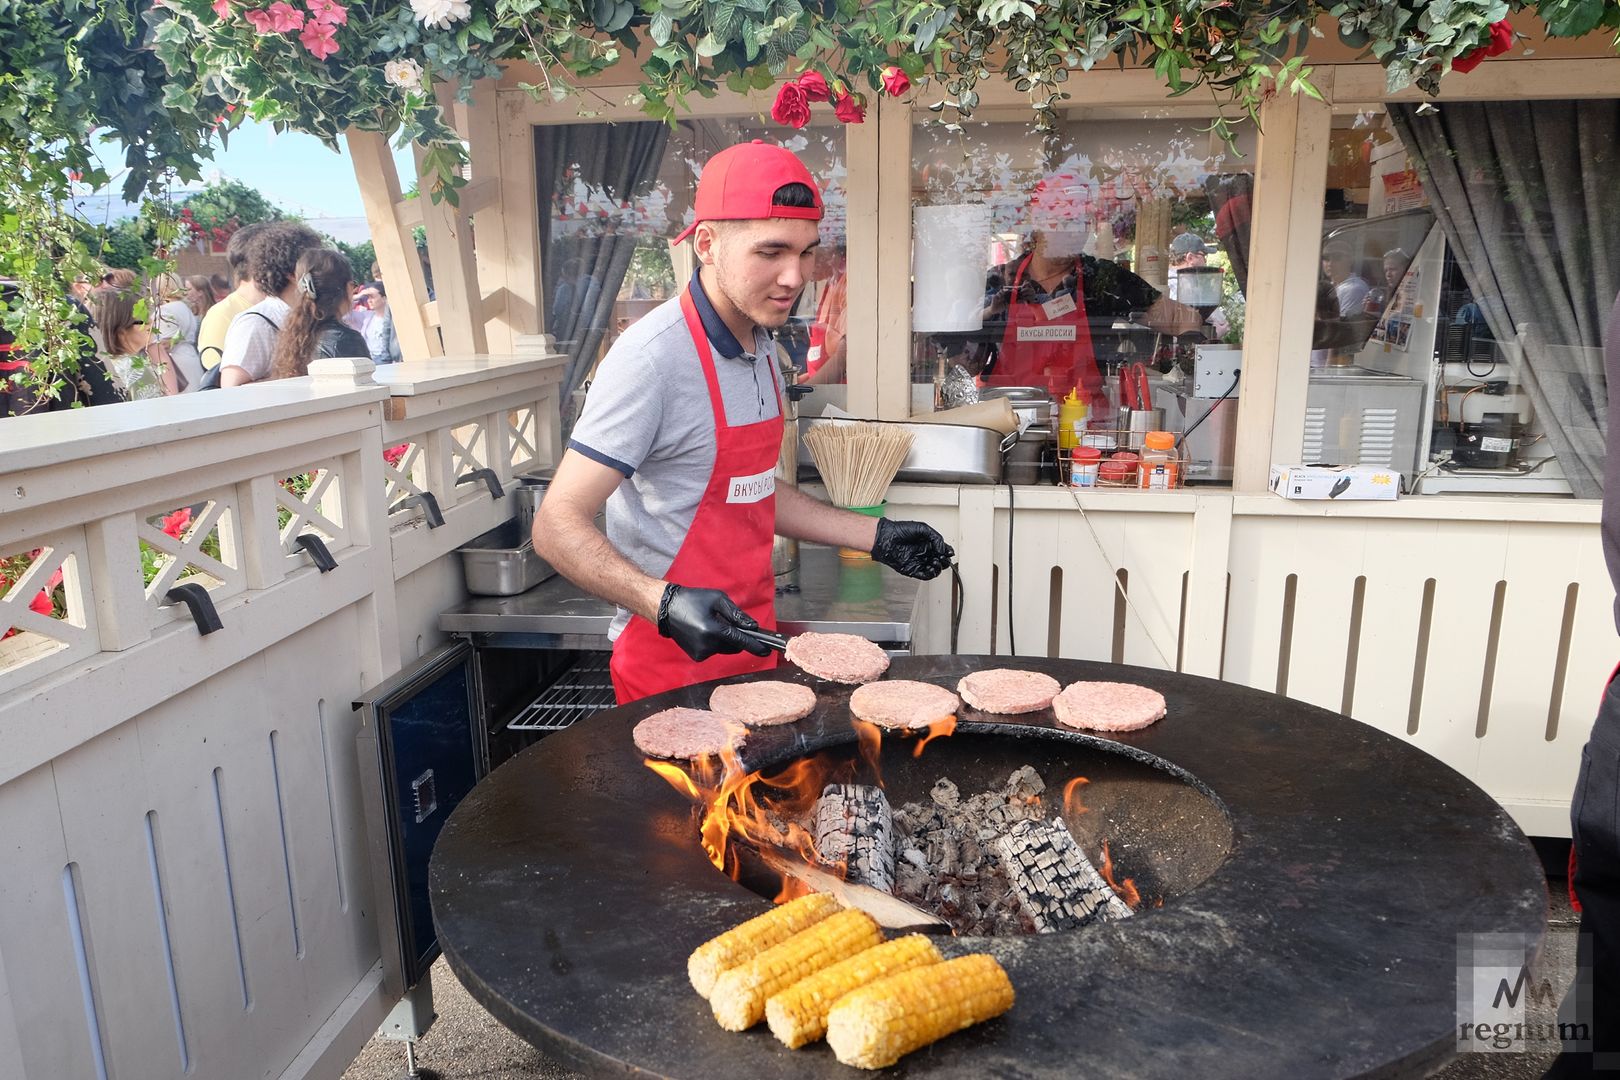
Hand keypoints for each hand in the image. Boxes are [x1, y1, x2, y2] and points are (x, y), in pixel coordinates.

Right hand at [656, 584, 771, 660]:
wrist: (667, 609)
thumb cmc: (693, 600)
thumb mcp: (717, 599)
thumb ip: (737, 614)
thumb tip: (753, 627)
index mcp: (712, 630)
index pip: (740, 640)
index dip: (755, 645)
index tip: (767, 650)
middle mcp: (707, 645)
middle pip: (734, 646)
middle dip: (736, 636)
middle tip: (725, 621)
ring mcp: (700, 653)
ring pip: (724, 649)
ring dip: (724, 639)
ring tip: (709, 623)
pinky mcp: (697, 657)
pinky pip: (714, 651)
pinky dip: (714, 643)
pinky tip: (703, 630)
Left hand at [870, 518, 953, 579]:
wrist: (886, 538)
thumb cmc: (900, 531)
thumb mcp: (923, 528)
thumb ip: (936, 538)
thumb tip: (942, 549)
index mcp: (927, 543)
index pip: (942, 550)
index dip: (948, 552)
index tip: (949, 552)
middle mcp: (924, 553)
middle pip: (940, 561)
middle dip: (945, 561)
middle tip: (943, 557)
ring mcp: (918, 562)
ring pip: (934, 570)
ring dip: (938, 568)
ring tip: (936, 561)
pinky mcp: (912, 569)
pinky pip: (924, 575)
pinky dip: (930, 574)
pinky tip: (931, 568)